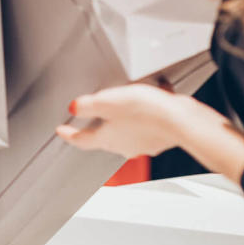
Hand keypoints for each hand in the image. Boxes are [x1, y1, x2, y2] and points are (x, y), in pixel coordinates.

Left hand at [55, 84, 190, 158]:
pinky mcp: (161, 136)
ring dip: (123, 118)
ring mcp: (144, 143)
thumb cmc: (147, 113)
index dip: (68, 134)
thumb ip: (87, 105)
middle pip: (105, 137)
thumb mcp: (108, 102)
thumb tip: (73, 108)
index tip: (61, 131)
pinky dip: (145, 113)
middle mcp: (125, 146)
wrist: (183, 121)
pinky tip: (149, 98)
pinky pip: (147, 123)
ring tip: (122, 102)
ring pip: (127, 131)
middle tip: (90, 115)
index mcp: (108, 140)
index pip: (81, 140)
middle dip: (97, 125)